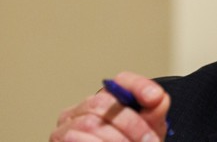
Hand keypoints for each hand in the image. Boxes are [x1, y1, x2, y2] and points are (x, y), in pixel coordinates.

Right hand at [50, 72, 170, 141]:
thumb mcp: (145, 134)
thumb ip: (153, 114)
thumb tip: (157, 97)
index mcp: (105, 102)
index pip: (120, 81)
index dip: (138, 86)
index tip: (154, 97)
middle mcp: (82, 110)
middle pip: (104, 103)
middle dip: (131, 124)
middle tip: (149, 139)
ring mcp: (66, 126)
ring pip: (91, 123)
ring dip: (117, 139)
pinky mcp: (58, 140)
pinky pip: (76, 138)